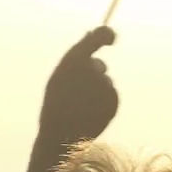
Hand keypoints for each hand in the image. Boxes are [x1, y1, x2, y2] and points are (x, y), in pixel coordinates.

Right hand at [39, 28, 117, 143]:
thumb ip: (77, 55)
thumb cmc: (57, 105)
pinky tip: (90, 114)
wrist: (61, 136)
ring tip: (80, 107)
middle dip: (92, 74)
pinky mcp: (114, 100)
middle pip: (99, 66)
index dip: (105, 35)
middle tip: (74, 93)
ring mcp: (105, 85)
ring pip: (105, 82)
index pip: (98, 37)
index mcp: (74, 60)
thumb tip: (94, 34)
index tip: (110, 38)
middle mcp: (93, 69)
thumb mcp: (60, 76)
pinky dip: (103, 102)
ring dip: (95, 91)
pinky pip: (110, 95)